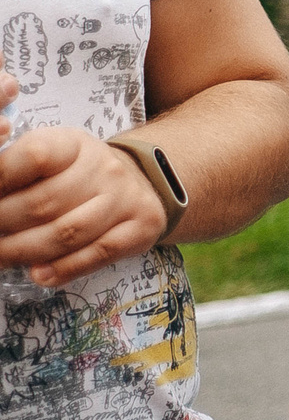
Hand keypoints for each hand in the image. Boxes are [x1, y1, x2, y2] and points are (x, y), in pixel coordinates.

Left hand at [0, 81, 170, 285]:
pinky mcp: (141, 226)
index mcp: (73, 144)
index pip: (34, 156)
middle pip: (43, 203)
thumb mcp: (52, 156)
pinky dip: (64, 268)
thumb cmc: (82, 174)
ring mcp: (125, 198)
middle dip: (4, 225)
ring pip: (67, 233)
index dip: (1, 180)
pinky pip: (98, 253)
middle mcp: (104, 168)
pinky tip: (40, 274)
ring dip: (25, 252)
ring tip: (2, 258)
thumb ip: (17, 172)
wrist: (143, 179)